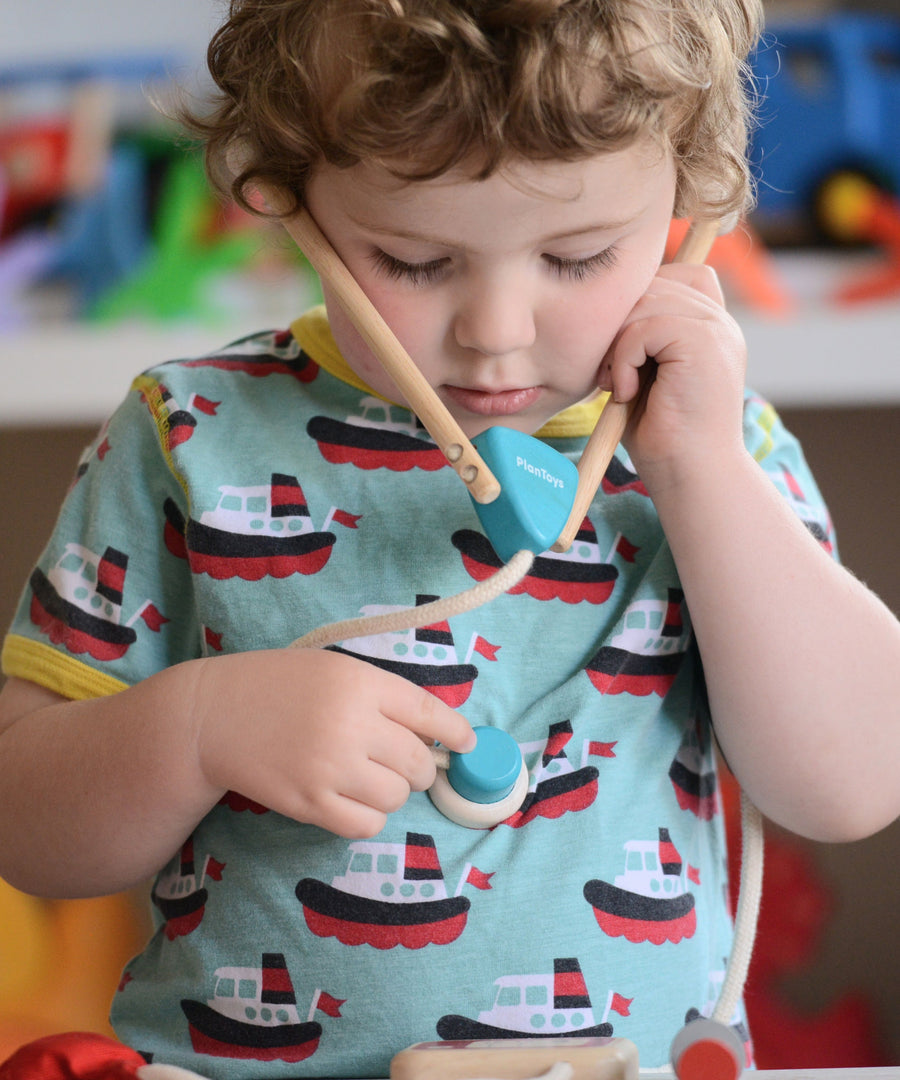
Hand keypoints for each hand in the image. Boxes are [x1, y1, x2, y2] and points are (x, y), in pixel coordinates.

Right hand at [191, 648, 474, 837]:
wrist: (212, 716)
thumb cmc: (277, 686)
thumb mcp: (333, 669)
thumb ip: (381, 694)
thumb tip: (434, 731)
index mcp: (360, 683)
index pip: (428, 713)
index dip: (455, 732)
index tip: (465, 744)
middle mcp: (351, 724)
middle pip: (417, 761)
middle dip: (419, 766)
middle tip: (403, 763)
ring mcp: (330, 767)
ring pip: (397, 796)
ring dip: (393, 791)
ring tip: (368, 778)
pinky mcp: (310, 804)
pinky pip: (367, 824)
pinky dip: (370, 816)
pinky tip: (353, 800)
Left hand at [596, 263, 746, 490]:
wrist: (691, 476)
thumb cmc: (662, 438)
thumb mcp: (644, 375)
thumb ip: (637, 336)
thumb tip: (604, 305)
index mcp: (711, 327)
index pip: (675, 274)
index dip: (639, 301)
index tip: (620, 353)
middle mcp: (720, 322)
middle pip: (653, 284)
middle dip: (618, 325)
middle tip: (607, 374)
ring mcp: (716, 329)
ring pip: (645, 302)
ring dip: (617, 345)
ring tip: (617, 385)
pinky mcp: (704, 342)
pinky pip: (644, 325)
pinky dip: (623, 358)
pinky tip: (627, 392)